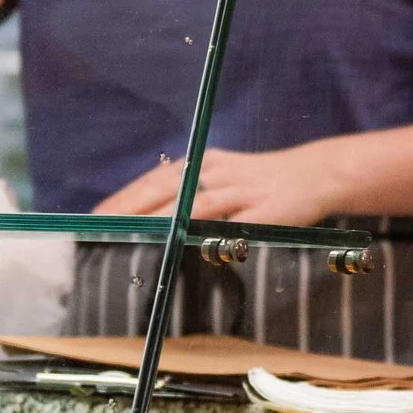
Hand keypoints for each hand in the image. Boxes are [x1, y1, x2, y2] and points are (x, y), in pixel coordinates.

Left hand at [93, 143, 352, 227]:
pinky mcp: (267, 210)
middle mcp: (217, 172)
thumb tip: (148, 217)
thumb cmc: (261, 181)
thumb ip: (189, 194)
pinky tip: (193, 248)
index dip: (125, 198)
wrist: (316, 173)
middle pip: (167, 189)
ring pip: (196, 204)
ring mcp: (242, 190)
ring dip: (164, 221)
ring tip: (137, 237)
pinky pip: (236, 225)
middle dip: (133, 209)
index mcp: (202, 164)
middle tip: (102, 229)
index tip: (95, 216)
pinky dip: (213, 235)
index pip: (154, 180)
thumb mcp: (222, 178)